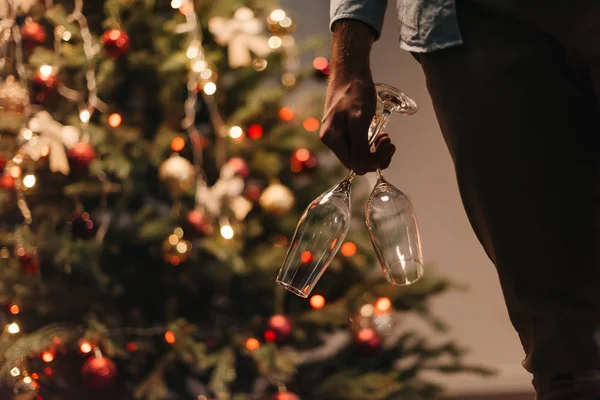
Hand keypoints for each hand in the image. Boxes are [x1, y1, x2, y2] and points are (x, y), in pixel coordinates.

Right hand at [319, 20, 395, 174]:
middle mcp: (332, 140)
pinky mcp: (343, 129)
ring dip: (376, 150)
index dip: (375, 160)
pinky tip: (378, 133)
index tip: (390, 145)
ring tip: (385, 137)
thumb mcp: (359, 119)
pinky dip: (371, 142)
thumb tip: (361, 169)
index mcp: (333, 140)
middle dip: (377, 155)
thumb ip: (359, 146)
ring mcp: (337, 135)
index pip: (355, 165)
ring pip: (359, 154)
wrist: (350, 71)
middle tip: (389, 140)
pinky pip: (358, 144)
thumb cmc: (354, 91)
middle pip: (357, 162)